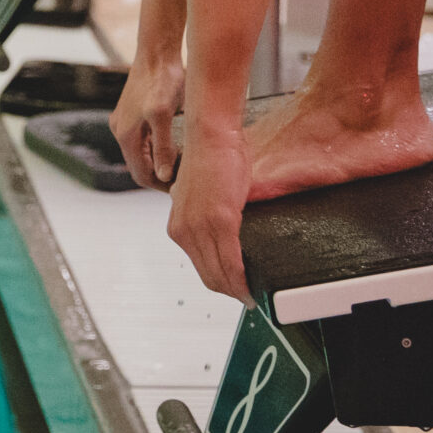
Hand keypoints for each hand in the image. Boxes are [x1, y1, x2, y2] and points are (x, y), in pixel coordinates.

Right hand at [110, 48, 184, 190]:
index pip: (140, 174)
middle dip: (160, 176)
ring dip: (159, 162)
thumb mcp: (162, 115)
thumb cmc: (161, 80)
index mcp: (125, 134)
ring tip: (183, 167)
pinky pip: (143, 140)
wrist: (157, 52)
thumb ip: (162, 147)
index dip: (160, 185)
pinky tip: (175, 147)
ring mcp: (125, 121)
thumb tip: (163, 175)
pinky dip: (157, 149)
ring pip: (142, 153)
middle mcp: (121, 129)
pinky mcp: (133, 113)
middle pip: (139, 166)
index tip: (180, 189)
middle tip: (184, 180)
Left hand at [167, 129, 252, 302]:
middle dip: (230, 291)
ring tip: (253, 295)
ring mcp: (200, 227)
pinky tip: (251, 286)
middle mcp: (183, 230)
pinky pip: (232, 260)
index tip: (235, 290)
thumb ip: (206, 217)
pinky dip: (242, 278)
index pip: (200, 267)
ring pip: (220, 273)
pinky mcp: (219, 220)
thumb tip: (223, 232)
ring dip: (238, 289)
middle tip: (249, 298)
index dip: (219, 283)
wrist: (211, 135)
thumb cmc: (211, 158)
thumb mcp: (202, 197)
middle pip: (209, 276)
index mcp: (178, 225)